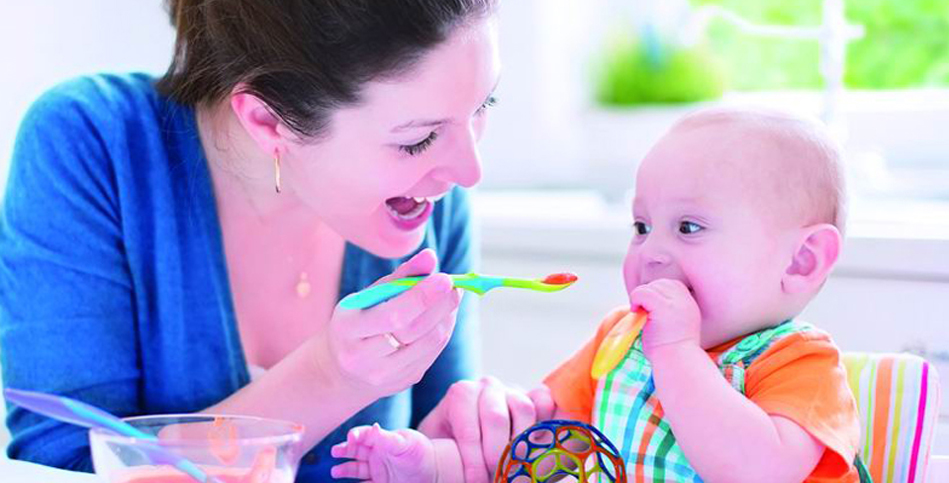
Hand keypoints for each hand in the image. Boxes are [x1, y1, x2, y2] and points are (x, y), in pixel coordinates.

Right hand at [311, 249, 461, 399]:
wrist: (341, 372)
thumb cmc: (357, 323)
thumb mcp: (366, 298)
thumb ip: (399, 277)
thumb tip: (430, 257)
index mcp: (348, 330)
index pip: (394, 314)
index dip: (423, 296)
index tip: (445, 278)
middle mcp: (363, 357)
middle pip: (415, 330)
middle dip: (441, 304)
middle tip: (454, 285)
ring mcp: (384, 374)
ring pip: (430, 342)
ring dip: (447, 316)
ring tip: (449, 298)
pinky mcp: (404, 381)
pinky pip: (433, 353)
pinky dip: (443, 330)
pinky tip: (442, 316)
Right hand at [330, 424, 435, 482]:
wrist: (433, 471)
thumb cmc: (420, 451)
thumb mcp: (404, 443)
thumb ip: (388, 438)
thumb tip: (374, 427)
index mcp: (382, 439)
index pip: (364, 434)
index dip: (355, 435)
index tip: (350, 437)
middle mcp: (376, 453)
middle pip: (355, 450)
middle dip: (344, 450)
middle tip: (335, 451)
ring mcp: (377, 469)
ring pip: (356, 469)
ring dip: (345, 470)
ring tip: (334, 471)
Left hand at [417, 377, 553, 482]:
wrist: (466, 448)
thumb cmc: (446, 454)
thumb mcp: (424, 451)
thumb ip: (404, 447)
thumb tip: (377, 437)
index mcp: (459, 394)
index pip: (468, 421)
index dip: (473, 456)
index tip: (476, 482)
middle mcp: (486, 387)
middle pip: (495, 414)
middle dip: (496, 453)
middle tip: (497, 479)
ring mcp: (512, 391)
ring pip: (523, 407)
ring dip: (521, 442)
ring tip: (515, 467)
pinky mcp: (534, 399)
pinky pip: (545, 402)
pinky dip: (546, 419)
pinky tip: (538, 443)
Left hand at [628, 279, 700, 357]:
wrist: (677, 362)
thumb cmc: (672, 352)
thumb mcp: (675, 327)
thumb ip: (668, 312)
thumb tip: (648, 305)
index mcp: (689, 305)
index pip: (672, 286)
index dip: (657, 295)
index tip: (652, 312)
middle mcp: (685, 300)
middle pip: (660, 284)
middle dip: (648, 297)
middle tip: (645, 315)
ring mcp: (675, 301)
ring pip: (650, 287)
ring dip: (641, 300)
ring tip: (642, 316)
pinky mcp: (662, 305)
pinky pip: (642, 292)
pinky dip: (635, 299)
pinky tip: (636, 313)